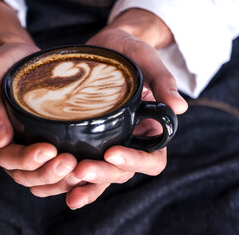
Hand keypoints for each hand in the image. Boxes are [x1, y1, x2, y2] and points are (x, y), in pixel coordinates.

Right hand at [0, 42, 77, 193]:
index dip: (26, 158)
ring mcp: (18, 151)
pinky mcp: (34, 148)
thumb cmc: (6, 62)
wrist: (20, 59)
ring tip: (79, 171)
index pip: (5, 156)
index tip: (50, 149)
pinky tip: (80, 173)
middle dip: (46, 172)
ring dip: (57, 180)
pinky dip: (62, 178)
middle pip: (21, 174)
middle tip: (71, 163)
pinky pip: (46, 173)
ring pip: (35, 179)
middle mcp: (0, 148)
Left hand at [64, 8, 187, 209]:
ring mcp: (109, 142)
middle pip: (123, 172)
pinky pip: (84, 164)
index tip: (112, 152)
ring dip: (87, 185)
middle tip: (81, 170)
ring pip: (103, 175)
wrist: (105, 46)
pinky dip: (73, 178)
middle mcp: (131, 141)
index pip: (151, 158)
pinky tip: (58, 182)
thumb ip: (163, 80)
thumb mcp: (146, 58)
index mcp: (151, 129)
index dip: (134, 160)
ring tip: (69, 192)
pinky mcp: (89, 140)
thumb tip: (180, 108)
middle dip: (103, 174)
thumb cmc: (129, 51)